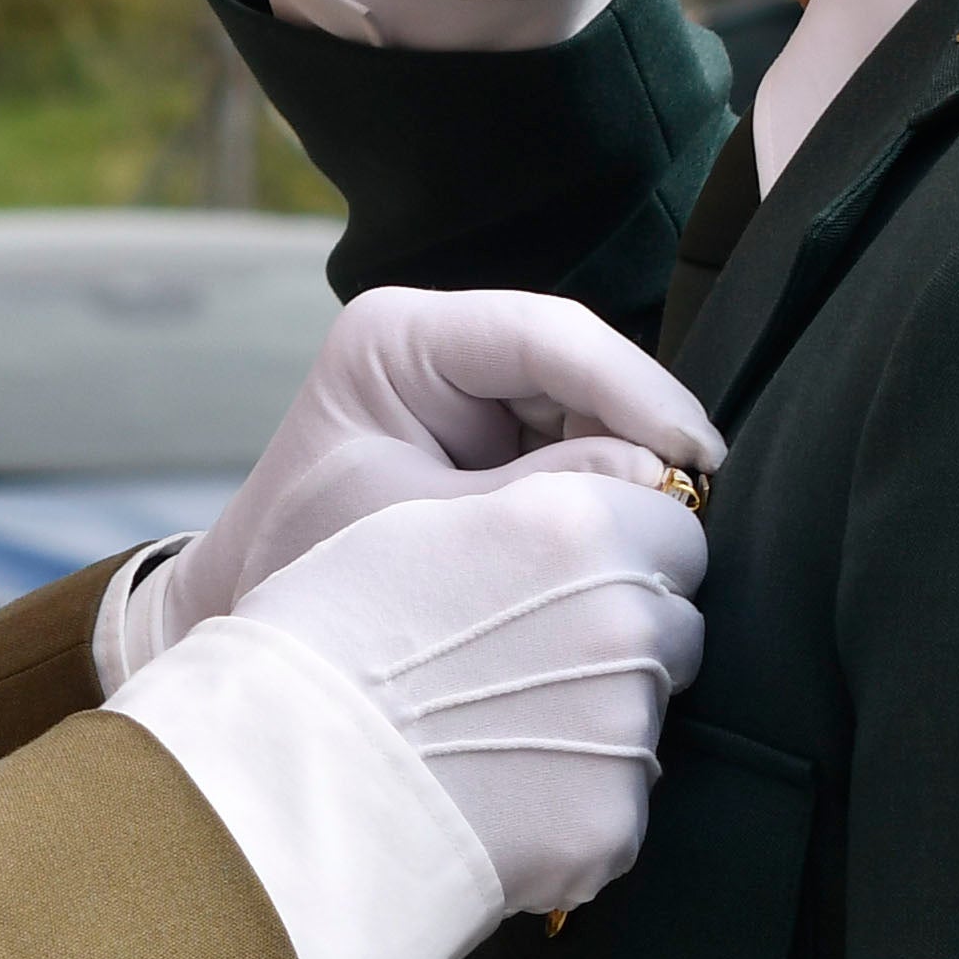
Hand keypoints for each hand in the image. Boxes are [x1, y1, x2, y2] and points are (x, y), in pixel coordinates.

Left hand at [103, 287, 719, 684]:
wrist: (259, 622)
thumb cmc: (308, 576)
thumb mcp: (420, 537)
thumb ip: (534, 503)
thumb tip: (657, 479)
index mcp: (397, 340)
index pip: (543, 336)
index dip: (634, 389)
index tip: (698, 454)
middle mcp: (443, 347)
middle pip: (582, 369)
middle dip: (643, 436)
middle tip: (696, 512)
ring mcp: (474, 389)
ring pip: (594, 413)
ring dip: (634, 473)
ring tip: (665, 541)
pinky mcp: (499, 438)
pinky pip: (582, 453)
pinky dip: (610, 499)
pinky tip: (632, 544)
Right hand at [230, 471, 708, 913]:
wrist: (283, 779)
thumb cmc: (325, 643)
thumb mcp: (416, 526)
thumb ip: (532, 512)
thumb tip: (605, 517)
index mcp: (577, 527)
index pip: (677, 530)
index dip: (629, 555)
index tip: (574, 583)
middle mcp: (623, 621)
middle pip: (673, 627)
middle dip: (620, 642)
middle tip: (521, 666)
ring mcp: (624, 730)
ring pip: (643, 719)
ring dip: (592, 724)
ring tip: (487, 736)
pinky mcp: (610, 823)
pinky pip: (612, 804)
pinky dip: (566, 804)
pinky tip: (489, 797)